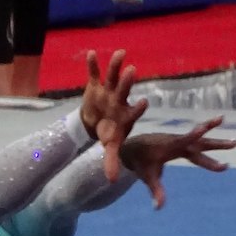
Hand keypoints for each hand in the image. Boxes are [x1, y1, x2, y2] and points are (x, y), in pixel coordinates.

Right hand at [80, 50, 148, 182]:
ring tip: (121, 54)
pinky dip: (92, 65)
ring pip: (113, 76)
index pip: (133, 111)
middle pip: (124, 90)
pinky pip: (94, 73)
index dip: (137, 108)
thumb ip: (112, 160)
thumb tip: (111, 181)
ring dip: (115, 66)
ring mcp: (108, 91)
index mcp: (125, 115)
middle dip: (127, 81)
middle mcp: (118, 100)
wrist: (95, 121)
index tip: (144, 103)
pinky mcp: (95, 85)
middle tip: (133, 71)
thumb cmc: (108, 132)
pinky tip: (91, 54)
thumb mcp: (110, 146)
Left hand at [119, 116, 235, 209]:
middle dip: (217, 144)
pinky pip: (198, 142)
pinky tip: (221, 142)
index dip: (193, 135)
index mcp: (169, 146)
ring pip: (202, 141)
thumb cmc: (140, 162)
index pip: (184, 141)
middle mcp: (178, 141)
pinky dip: (209, 141)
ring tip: (235, 142)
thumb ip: (155, 190)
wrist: (132, 148)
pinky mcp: (182, 143)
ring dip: (218, 142)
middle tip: (235, 143)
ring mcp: (181, 141)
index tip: (203, 129)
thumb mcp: (148, 177)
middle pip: (200, 142)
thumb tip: (158, 207)